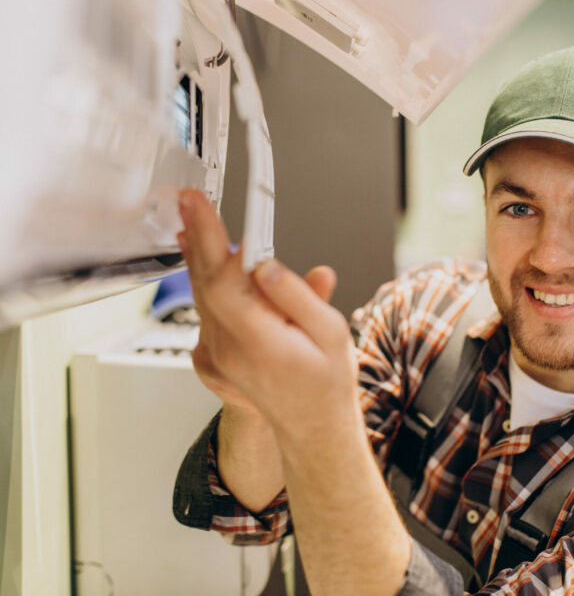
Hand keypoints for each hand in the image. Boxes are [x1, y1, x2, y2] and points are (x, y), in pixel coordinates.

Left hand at [177, 189, 357, 440]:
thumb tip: (265, 265)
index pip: (223, 281)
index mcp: (261, 342)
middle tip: (189, 203)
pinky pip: (204, 312)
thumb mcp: (330, 333)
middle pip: (205, 283)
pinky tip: (205, 266)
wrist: (312, 424)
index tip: (202, 207)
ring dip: (197, 258)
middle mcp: (230, 349)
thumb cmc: (326, 381)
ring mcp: (218, 355)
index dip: (210, 239)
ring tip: (193, 225)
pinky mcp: (215, 356)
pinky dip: (204, 283)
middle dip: (197, 237)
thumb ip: (297, 295)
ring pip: (201, 296)